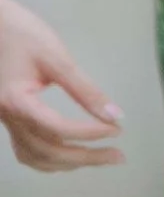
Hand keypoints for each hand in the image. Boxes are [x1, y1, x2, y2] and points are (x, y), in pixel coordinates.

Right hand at [0, 0, 122, 171]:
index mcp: (17, 101)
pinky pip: (26, 149)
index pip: (57, 129)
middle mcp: (7, 117)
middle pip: (47, 151)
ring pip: (35, 157)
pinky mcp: (8, 117)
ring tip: (100, 157)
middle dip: (86, 157)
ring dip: (69, 162)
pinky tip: (71, 153)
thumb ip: (85, 90)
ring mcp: (5, 120)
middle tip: (119, 155)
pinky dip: (50, 158)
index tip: (117, 129)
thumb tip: (116, 116)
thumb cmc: (22, 33)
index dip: (89, 133)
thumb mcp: (56, 58)